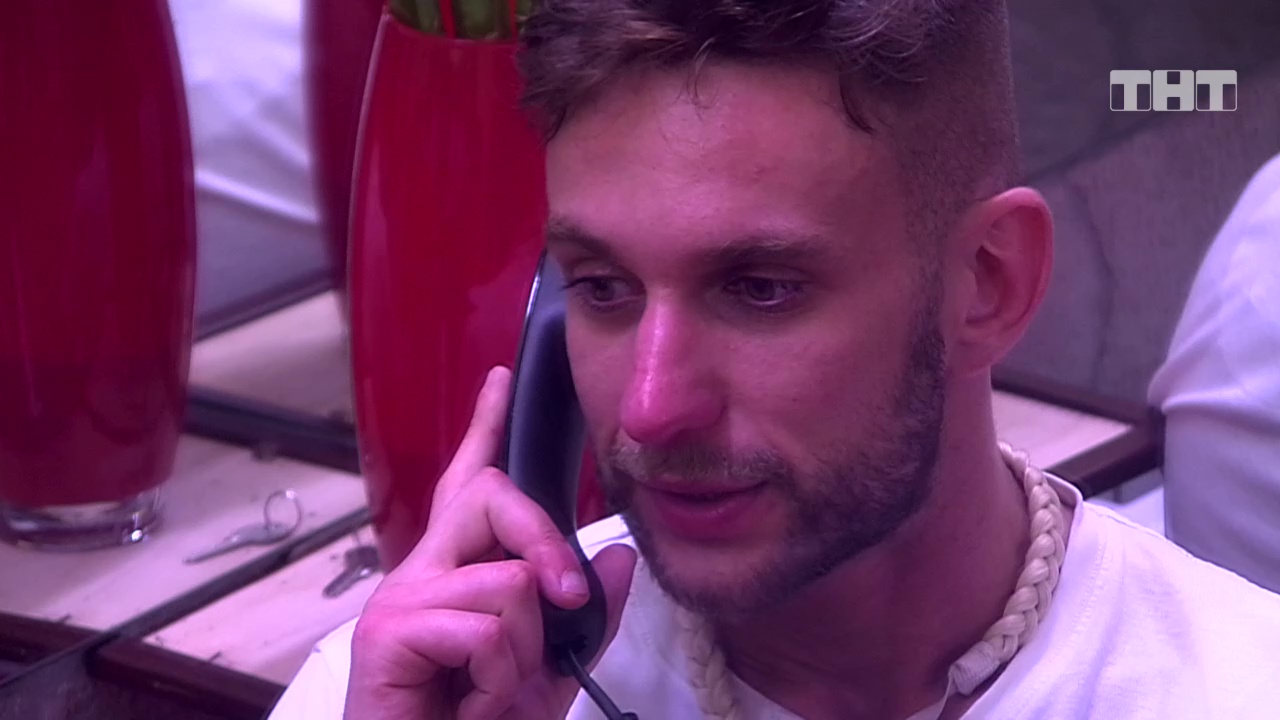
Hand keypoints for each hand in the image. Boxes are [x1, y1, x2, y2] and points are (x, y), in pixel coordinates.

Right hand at [344, 366, 637, 719]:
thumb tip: (619, 559)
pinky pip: (484, 630)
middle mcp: (422, 574)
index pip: (470, 486)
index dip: (485, 429)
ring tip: (489, 691)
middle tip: (564, 599)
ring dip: (522, 651)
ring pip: (507, 580)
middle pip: (492, 497)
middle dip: (547, 545)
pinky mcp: (389, 633)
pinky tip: (471, 705)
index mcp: (455, 575)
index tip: (502, 381)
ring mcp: (401, 600)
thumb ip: (585, 619)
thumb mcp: (546, 673)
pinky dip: (497, 679)